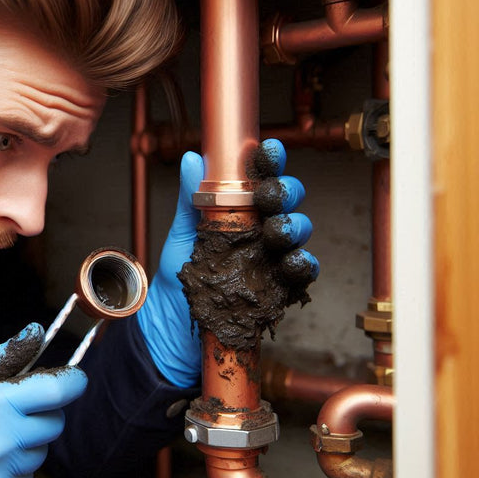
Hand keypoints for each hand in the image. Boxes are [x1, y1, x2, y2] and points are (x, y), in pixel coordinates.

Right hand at [0, 323, 87, 477]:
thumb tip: (39, 332)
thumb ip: (1, 357)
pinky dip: (11, 470)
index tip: (73, 378)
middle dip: (43, 412)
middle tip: (11, 410)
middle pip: (54, 423)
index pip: (57, 391)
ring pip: (39, 453)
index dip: (73, 382)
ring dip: (24, 443)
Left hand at [136, 139, 318, 387]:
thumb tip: (192, 158)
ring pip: (300, 232)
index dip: (270, 162)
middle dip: (285, 191)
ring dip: (294, 225)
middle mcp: (262, 229)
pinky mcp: (280, 287)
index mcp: (240, 209)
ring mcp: (273, 257)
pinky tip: (294, 260)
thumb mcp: (181, 234)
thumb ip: (190, 198)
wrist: (174, 327)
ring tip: (277, 230)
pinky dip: (304, 264)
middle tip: (269, 195)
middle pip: (288, 201)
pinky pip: (302, 273)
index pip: (261, 178)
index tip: (268, 150)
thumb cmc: (180, 277)